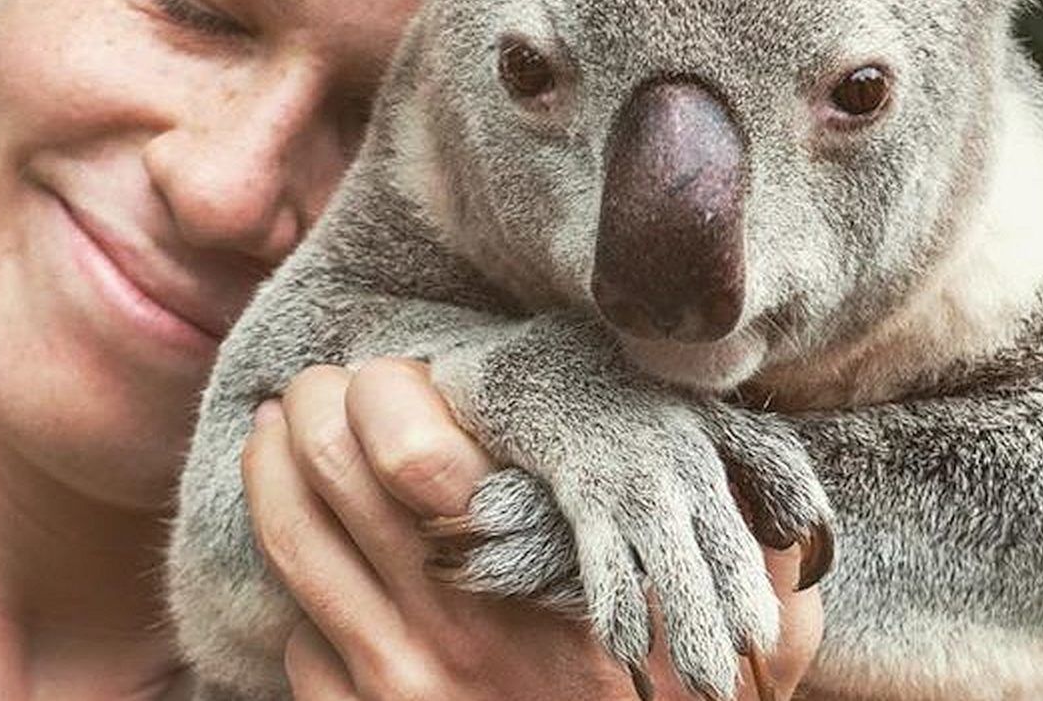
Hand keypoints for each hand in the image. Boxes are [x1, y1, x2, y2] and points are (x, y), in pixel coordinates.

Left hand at [240, 358, 820, 699]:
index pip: (402, 444)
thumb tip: (769, 479)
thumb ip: (762, 548)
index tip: (394, 373)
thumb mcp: (758, 649)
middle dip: (312, 405)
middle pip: (325, 467)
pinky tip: (322, 565)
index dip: (382, 386)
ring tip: (277, 436)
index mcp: (538, 579)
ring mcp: (395, 685)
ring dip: (273, 471)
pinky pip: (299, 639)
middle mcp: (450, 626)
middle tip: (319, 388)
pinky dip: (306, 596)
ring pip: (290, 539)